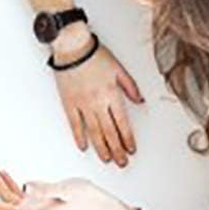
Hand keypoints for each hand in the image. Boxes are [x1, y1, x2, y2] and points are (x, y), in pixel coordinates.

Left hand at [0, 168, 131, 209]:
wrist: (98, 203)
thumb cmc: (86, 198)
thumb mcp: (67, 190)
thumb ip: (46, 189)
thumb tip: (27, 187)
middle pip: (2, 209)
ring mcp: (34, 208)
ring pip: (8, 199)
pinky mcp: (38, 201)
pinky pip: (18, 194)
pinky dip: (9, 183)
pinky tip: (3, 174)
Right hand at [51, 23, 143, 166]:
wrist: (72, 47)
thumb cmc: (93, 55)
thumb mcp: (118, 69)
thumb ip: (130, 87)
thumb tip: (139, 100)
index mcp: (112, 94)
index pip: (122, 123)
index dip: (127, 139)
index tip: (131, 149)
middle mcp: (97, 103)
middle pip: (109, 132)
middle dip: (117, 149)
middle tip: (121, 161)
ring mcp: (82, 105)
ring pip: (94, 132)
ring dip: (101, 147)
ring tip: (106, 158)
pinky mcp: (69, 103)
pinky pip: (75, 124)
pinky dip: (80, 137)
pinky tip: (84, 146)